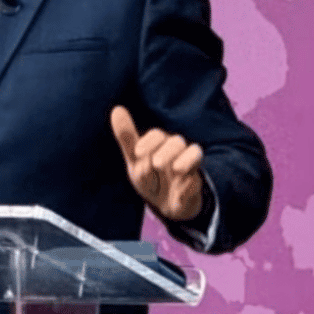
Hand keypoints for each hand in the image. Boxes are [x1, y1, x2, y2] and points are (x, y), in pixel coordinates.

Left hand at [110, 106, 203, 220]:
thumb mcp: (135, 161)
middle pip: (176, 142)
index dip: (148, 142)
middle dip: (167, 152)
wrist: (166, 204)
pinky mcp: (196, 182)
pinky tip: (178, 196)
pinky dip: (188, 187)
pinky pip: (197, 180)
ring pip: (194, 152)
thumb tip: (117, 109)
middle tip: (157, 163)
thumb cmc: (149, 177)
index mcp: (160, 144)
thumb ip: (127, 137)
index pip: (156, 136)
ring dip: (185, 161)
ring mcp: (188, 166)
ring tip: (175, 170)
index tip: (138, 153)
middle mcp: (176, 150)